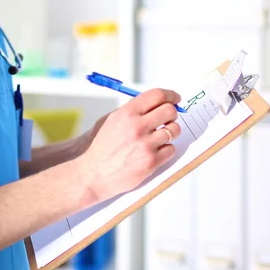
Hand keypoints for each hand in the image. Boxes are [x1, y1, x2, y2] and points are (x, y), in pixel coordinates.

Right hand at [76, 89, 182, 204]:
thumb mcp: (111, 121)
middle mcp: (137, 127)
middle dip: (172, 114)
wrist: (94, 173)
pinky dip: (166, 149)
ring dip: (170, 132)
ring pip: (174, 130)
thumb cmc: (102, 147)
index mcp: (127, 113)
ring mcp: (145, 145)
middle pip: (170, 111)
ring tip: (160, 137)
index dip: (170, 95)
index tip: (175, 99)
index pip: (157, 96)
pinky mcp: (151, 162)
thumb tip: (155, 103)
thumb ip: (132, 110)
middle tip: (168, 119)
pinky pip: (171, 149)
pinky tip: (154, 151)